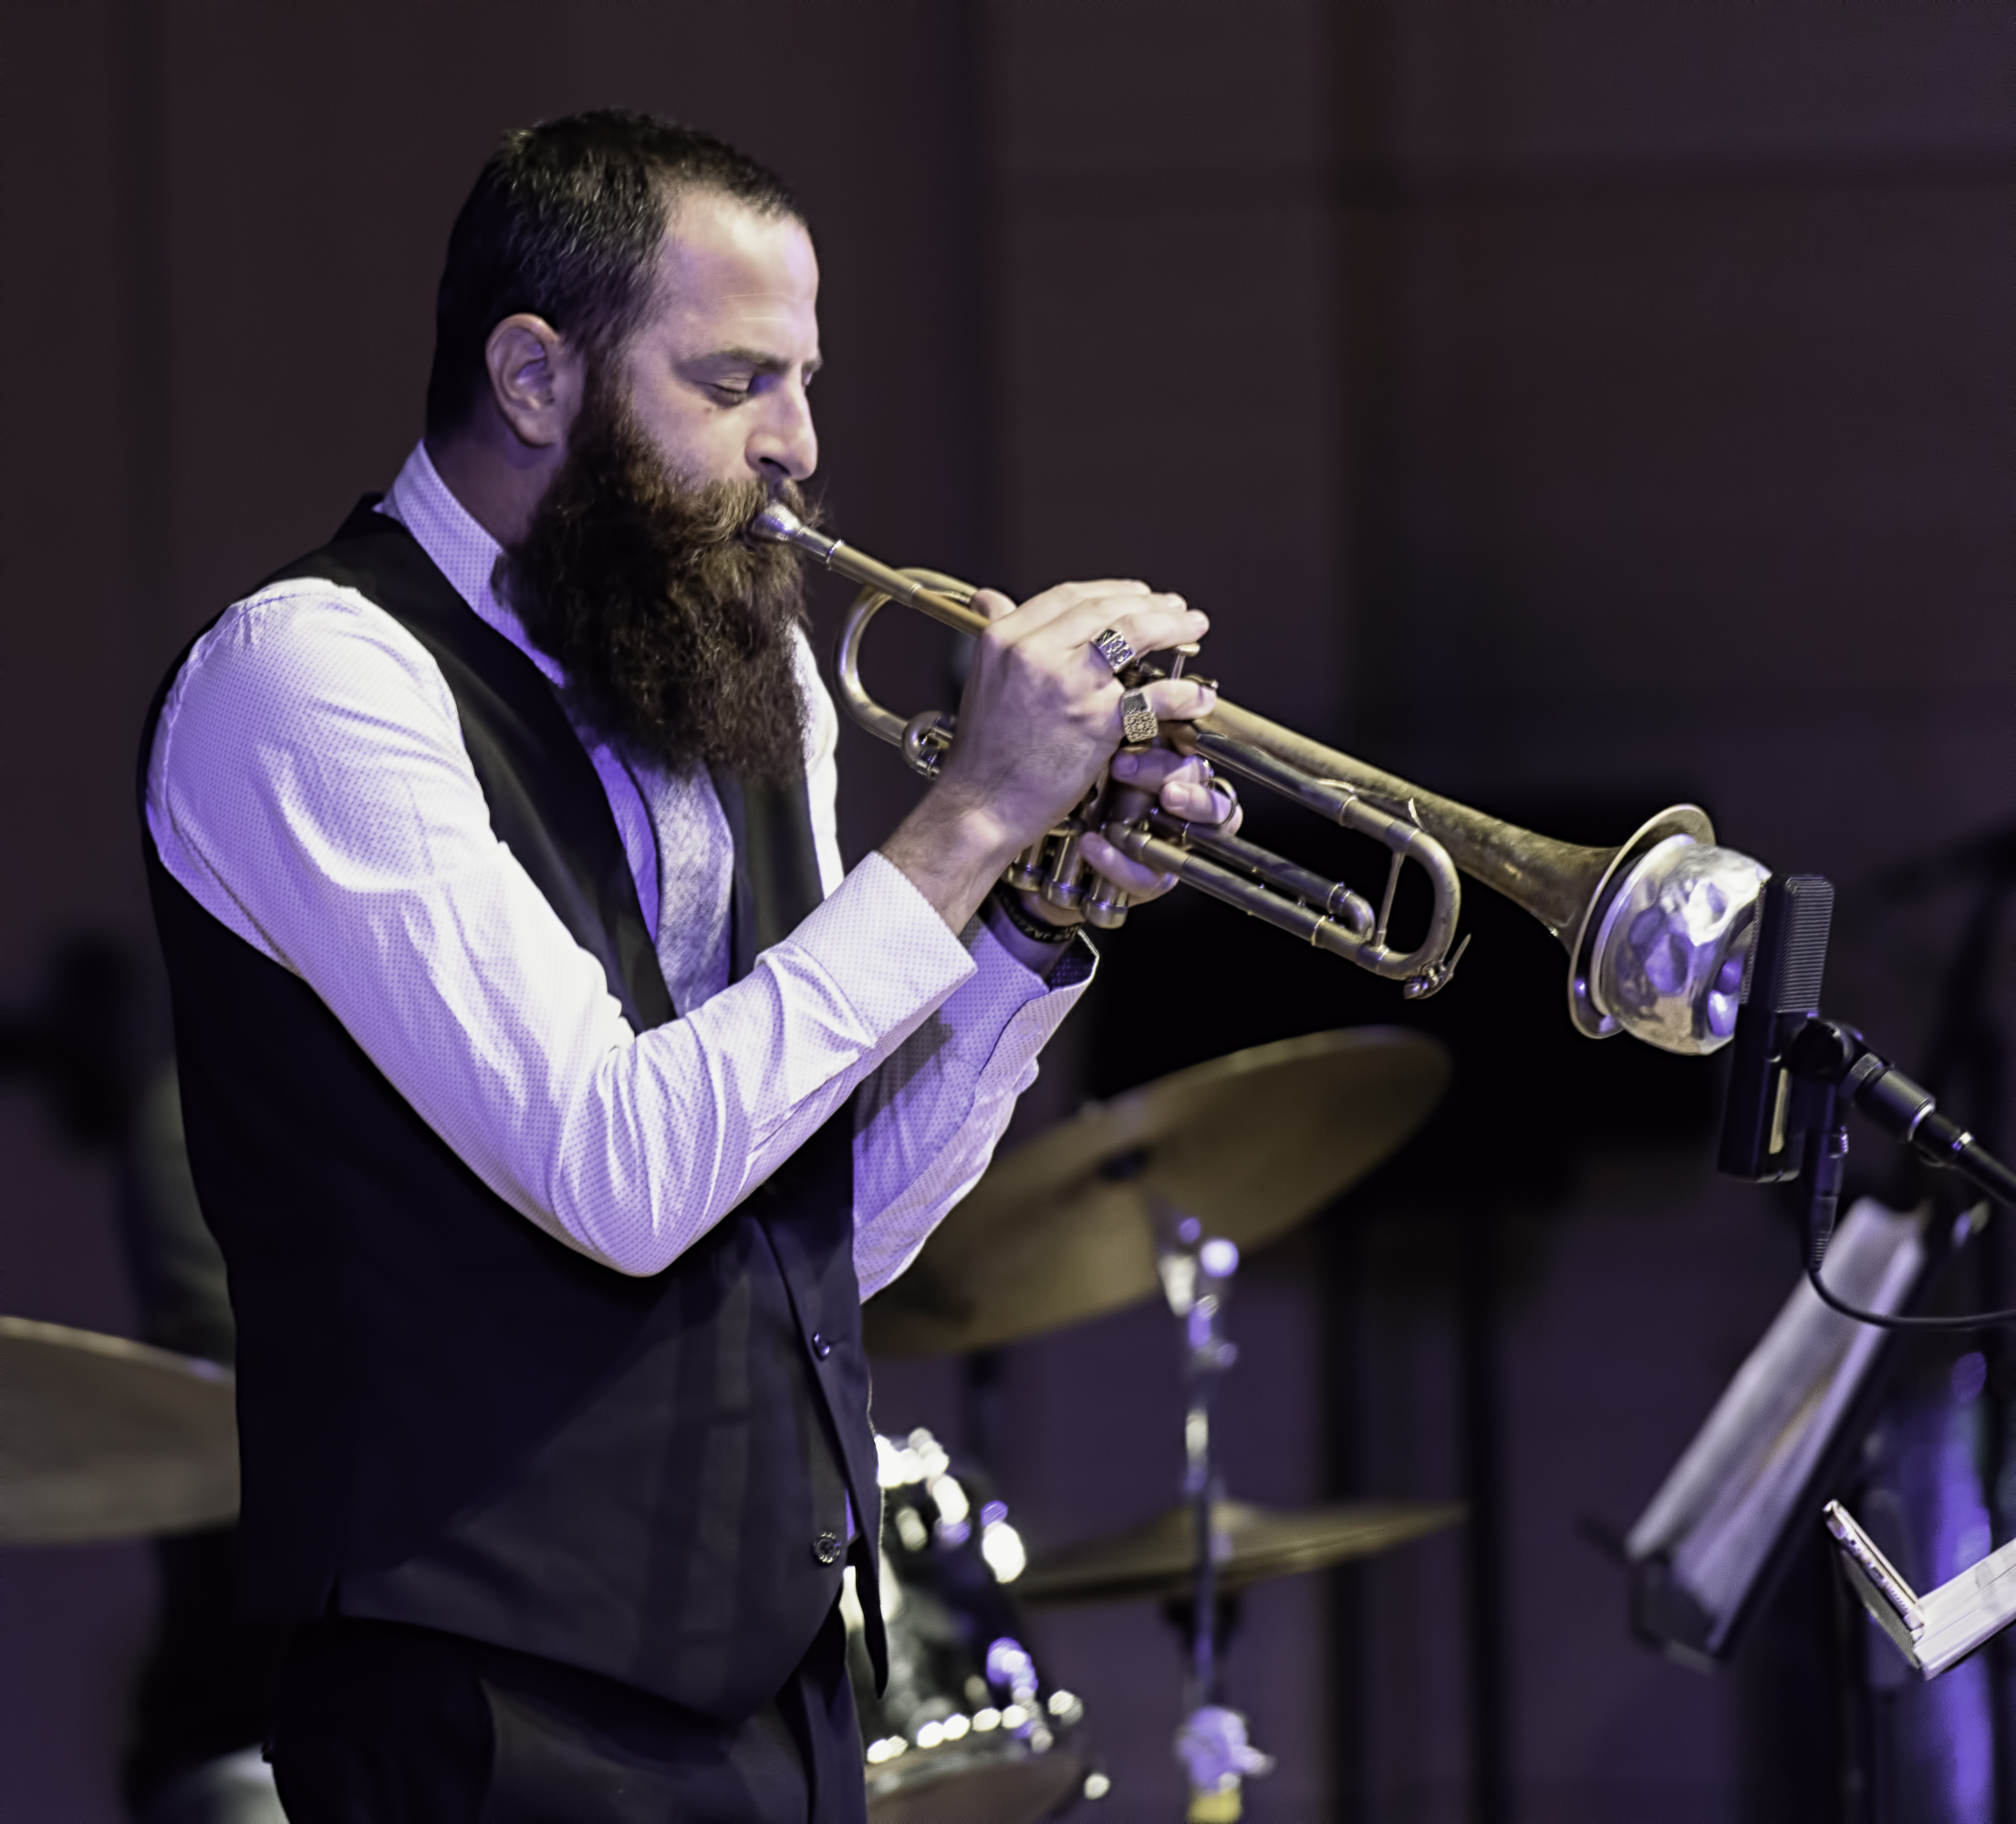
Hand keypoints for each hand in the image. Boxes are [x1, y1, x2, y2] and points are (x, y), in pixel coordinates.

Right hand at [881, 578, 1213, 931]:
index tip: (1137, 595)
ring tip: (1193, 629)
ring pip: (1133, 634)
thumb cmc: (984, 755)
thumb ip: (995, 634)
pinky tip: (1196, 696)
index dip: (1111, 591)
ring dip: (1172, 628)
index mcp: (1005, 639)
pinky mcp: (1094, 719)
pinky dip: (1182, 694)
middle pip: (1105, 609)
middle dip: (1150, 603)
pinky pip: (1151, 694)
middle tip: (1176, 609)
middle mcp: (1034, 652)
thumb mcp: (981, 679)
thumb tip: (990, 599)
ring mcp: (1067, 684)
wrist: (982, 806)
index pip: (1068, 596)